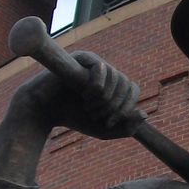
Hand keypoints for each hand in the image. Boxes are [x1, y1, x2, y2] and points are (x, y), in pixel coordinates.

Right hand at [9, 50, 142, 140]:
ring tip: (88, 108)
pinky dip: (96, 87)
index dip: (127, 107)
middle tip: (98, 116)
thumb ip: (126, 128)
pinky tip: (85, 96)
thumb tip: (144, 114)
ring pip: (116, 77)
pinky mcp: (81, 58)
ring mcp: (94, 62)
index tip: (110, 122)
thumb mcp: (103, 130)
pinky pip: (101, 68)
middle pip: (127, 83)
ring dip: (104, 100)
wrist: (44, 112)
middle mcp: (105, 71)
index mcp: (112, 84)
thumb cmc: (73, 118)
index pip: (132, 89)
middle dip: (116, 105)